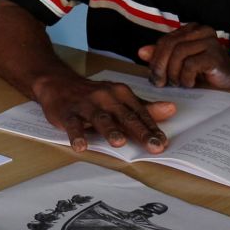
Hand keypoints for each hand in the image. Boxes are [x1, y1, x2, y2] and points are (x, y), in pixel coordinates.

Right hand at [32, 74, 175, 153]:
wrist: (58, 83)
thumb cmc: (94, 95)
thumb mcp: (119, 98)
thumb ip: (144, 108)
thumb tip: (171, 110)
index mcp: (120, 93)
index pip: (140, 112)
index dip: (152, 128)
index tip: (162, 143)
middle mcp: (105, 96)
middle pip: (124, 116)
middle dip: (139, 131)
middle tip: (152, 146)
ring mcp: (86, 104)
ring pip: (100, 118)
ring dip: (110, 130)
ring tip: (119, 143)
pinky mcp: (67, 112)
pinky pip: (72, 124)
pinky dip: (76, 135)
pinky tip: (81, 146)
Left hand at [137, 24, 229, 89]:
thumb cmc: (204, 73)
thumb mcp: (179, 64)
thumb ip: (162, 56)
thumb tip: (141, 52)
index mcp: (191, 29)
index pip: (164, 40)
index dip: (155, 59)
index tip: (154, 77)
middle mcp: (201, 30)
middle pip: (170, 45)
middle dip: (160, 66)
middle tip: (160, 83)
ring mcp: (210, 41)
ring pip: (179, 53)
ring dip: (173, 73)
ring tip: (177, 83)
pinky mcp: (215, 56)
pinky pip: (190, 65)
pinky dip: (185, 77)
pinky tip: (190, 83)